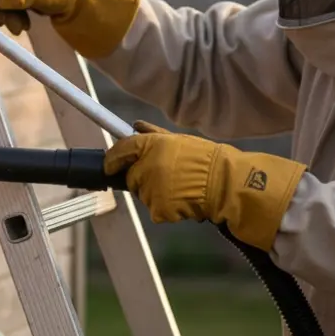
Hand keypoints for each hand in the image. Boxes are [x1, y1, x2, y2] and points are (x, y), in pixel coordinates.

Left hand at [104, 121, 306, 250]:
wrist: (225, 183)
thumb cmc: (206, 159)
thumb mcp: (180, 140)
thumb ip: (153, 133)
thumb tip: (135, 125)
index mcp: (151, 145)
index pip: (121, 150)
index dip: (112, 159)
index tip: (109, 165)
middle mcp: (146, 166)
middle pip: (131, 177)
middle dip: (142, 177)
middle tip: (166, 177)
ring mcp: (151, 189)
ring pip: (143, 194)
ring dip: (155, 193)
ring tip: (180, 188)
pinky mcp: (158, 209)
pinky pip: (155, 210)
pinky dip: (166, 208)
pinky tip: (183, 200)